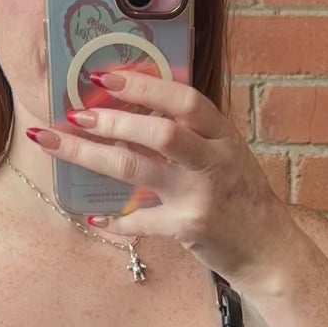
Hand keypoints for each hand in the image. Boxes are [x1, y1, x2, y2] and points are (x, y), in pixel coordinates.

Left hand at [26, 65, 291, 290]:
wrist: (268, 250)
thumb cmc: (241, 197)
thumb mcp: (226, 155)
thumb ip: (192, 133)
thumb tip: (134, 108)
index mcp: (222, 134)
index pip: (184, 99)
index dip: (143, 85)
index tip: (104, 77)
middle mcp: (213, 161)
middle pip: (158, 132)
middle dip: (111, 120)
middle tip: (76, 113)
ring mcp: (199, 196)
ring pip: (136, 169)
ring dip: (91, 154)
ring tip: (59, 142)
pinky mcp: (188, 229)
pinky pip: (140, 222)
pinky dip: (114, 219)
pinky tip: (91, 216)